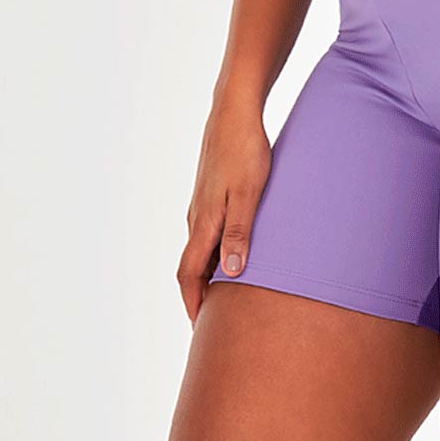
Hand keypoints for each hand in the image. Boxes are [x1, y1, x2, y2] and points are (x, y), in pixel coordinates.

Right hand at [177, 101, 272, 322]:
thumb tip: (229, 273)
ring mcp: (202, 205)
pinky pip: (207, 234)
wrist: (233, 112)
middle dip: (199, 296)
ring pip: (200, 250)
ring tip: (226, 297)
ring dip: (208, 276)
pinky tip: (232, 256)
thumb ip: (240, 232)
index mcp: (204, 222)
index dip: (194, 303)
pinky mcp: (210, 195)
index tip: (201, 328)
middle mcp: (197, 217)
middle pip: (192, 267)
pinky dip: (214, 254)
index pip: (189, 274)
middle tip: (214, 322)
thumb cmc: (246, 150)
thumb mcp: (250, 193)